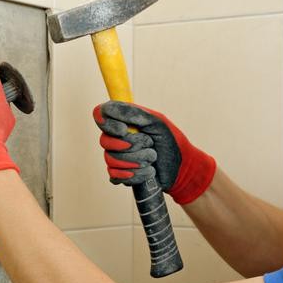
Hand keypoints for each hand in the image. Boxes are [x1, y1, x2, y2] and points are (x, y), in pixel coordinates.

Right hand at [93, 101, 215, 203]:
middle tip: (150, 145)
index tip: (124, 129)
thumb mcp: (157, 122)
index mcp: (124, 121)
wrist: (182, 168)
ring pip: (111, 159)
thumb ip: (134, 113)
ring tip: (152, 159)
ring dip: (137, 160)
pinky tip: (148, 172)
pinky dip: (135, 175)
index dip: (107, 123)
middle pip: (105, 141)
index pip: (100, 114)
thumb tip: (110, 107)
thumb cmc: (171, 142)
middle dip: (131, 145)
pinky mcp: (120, 175)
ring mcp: (116, 157)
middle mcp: (116, 138)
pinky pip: (115, 176)